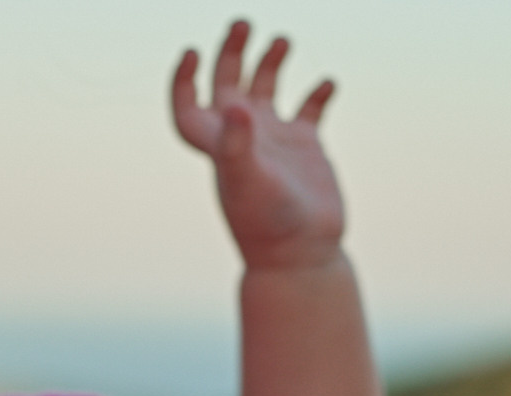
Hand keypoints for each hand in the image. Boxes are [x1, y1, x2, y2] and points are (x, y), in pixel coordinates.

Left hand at [172, 21, 343, 271]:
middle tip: (241, 23)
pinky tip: (326, 82)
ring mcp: (274, 143)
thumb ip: (237, 143)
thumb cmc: (266, 225)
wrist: (300, 256)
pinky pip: (310, 110)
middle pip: (226, 87)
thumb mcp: (247, 181)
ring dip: (269, 63)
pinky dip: (318, 93)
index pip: (189, 107)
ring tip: (281, 39)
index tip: (192, 52)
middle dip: (230, 54)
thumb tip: (236, 104)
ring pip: (266, 91)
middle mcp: (242, 139)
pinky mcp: (306, 149)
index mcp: (219, 146)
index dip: (183, 81)